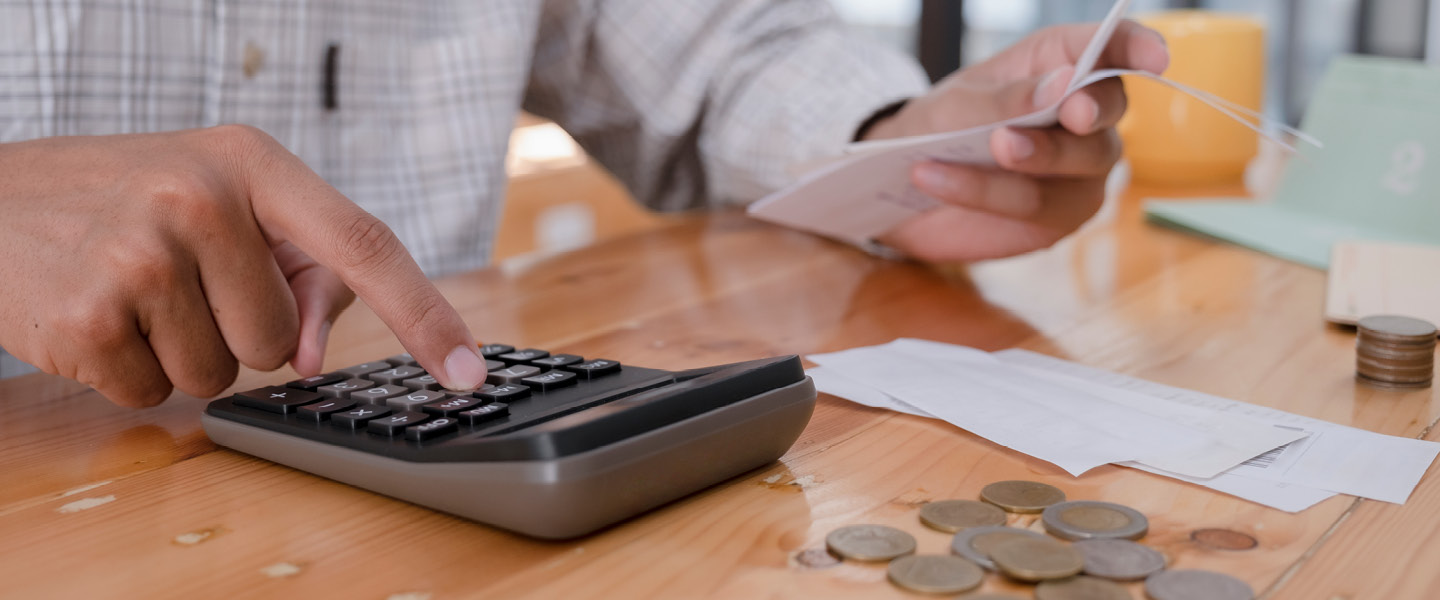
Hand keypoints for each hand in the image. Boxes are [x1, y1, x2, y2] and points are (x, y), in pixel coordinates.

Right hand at [0, 126, 489, 406]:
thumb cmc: (132, 203)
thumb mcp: (225, 203)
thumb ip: (301, 272)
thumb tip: (312, 358)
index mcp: (252, 162)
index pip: (364, 244)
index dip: (424, 315)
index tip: (469, 371)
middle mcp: (200, 197)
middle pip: (280, 342)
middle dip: (237, 333)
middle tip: (180, 283)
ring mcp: (140, 255)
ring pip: (222, 376)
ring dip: (184, 355)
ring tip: (138, 296)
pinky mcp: (88, 317)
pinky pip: (155, 395)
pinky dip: (130, 372)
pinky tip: (100, 316)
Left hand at [861, 20, 1168, 261]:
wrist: (901, 185)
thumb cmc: (937, 126)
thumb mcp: (958, 103)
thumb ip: (1009, 96)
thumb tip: (1064, 85)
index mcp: (1059, 63)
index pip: (1112, 47)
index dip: (1138, 47)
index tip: (1154, 58)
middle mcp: (1082, 116)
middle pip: (1109, 108)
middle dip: (1088, 109)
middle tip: (1065, 111)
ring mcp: (1078, 170)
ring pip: (1083, 162)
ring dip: (1034, 155)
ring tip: (988, 146)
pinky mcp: (1058, 215)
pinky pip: (1038, 204)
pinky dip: (987, 192)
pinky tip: (936, 178)